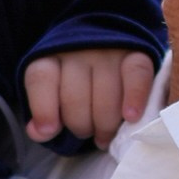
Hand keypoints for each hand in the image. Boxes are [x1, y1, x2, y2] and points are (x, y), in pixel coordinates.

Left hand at [23, 46, 156, 149]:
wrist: (111, 43)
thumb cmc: (79, 79)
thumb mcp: (53, 91)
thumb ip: (44, 112)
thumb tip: (41, 133)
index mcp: (51, 56)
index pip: (41, 78)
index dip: (43, 109)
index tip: (49, 131)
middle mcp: (79, 49)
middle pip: (75, 97)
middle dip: (81, 126)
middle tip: (88, 133)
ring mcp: (109, 50)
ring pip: (105, 96)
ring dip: (105, 125)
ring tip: (106, 136)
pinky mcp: (137, 53)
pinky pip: (137, 76)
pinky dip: (135, 98)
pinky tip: (131, 116)